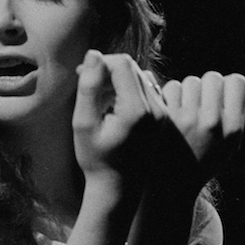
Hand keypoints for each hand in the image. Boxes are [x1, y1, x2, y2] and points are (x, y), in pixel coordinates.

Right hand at [72, 50, 167, 189]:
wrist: (119, 189)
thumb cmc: (95, 159)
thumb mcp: (83, 124)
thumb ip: (88, 88)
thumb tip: (94, 54)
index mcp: (136, 111)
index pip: (122, 64)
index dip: (100, 62)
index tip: (81, 74)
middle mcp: (155, 110)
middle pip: (133, 68)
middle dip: (108, 68)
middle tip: (87, 82)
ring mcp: (162, 115)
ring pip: (141, 77)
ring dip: (118, 79)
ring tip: (99, 96)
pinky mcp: (163, 119)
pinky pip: (147, 91)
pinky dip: (129, 90)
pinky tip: (113, 106)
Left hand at [154, 71, 244, 187]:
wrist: (171, 183)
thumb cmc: (205, 160)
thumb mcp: (232, 145)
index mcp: (232, 129)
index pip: (238, 82)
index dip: (231, 83)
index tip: (225, 93)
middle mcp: (211, 123)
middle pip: (213, 77)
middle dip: (209, 85)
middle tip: (204, 100)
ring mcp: (186, 120)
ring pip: (191, 82)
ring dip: (190, 91)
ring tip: (188, 109)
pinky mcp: (165, 118)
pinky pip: (172, 88)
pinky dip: (172, 97)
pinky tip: (174, 111)